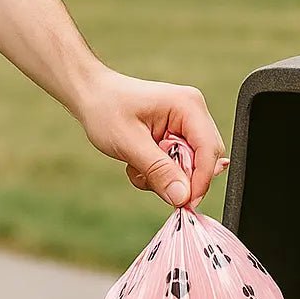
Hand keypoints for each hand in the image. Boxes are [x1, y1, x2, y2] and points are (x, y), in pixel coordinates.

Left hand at [76, 69, 228, 209]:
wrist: (90, 95)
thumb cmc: (106, 108)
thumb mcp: (130, 143)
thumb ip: (159, 171)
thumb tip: (182, 197)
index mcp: (188, 106)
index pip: (209, 150)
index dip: (200, 180)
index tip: (184, 203)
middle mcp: (193, 113)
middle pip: (204, 160)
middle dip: (178, 178)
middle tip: (149, 180)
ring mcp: (186, 124)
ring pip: (190, 166)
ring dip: (164, 177)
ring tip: (136, 167)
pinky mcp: (176, 134)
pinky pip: (179, 164)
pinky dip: (159, 172)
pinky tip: (138, 163)